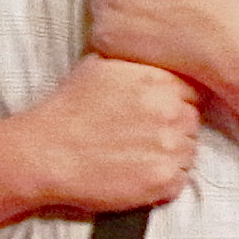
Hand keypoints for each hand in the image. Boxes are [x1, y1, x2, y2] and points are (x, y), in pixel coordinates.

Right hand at [11, 51, 202, 215]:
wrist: (45, 153)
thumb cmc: (68, 109)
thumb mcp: (101, 65)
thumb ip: (138, 62)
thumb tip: (158, 57)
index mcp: (159, 80)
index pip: (192, 91)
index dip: (175, 102)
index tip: (156, 111)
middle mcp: (170, 111)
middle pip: (192, 121)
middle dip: (173, 128)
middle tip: (143, 136)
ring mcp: (170, 148)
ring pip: (189, 151)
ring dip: (171, 154)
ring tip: (136, 155)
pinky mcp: (163, 181)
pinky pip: (180, 180)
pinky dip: (163, 181)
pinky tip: (137, 173)